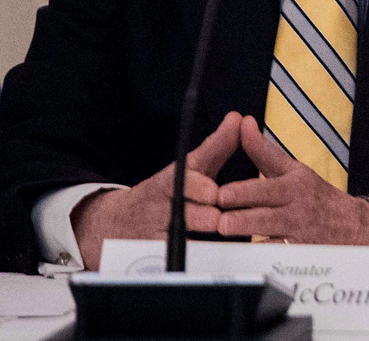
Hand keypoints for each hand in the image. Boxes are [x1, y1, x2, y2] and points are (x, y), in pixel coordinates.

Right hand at [72, 112, 241, 269]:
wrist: (117, 223)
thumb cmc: (168, 192)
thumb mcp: (191, 167)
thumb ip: (217, 146)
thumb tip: (239, 118)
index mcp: (173, 181)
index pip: (183, 180)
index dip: (197, 186)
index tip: (212, 191)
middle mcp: (163, 206)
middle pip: (184, 213)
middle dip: (204, 216)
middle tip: (221, 219)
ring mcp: (155, 232)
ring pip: (178, 239)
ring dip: (199, 241)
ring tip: (218, 242)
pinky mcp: (153, 257)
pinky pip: (171, 262)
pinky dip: (187, 264)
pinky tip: (205, 264)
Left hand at [214, 114, 368, 244]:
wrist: (352, 225)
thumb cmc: (315, 195)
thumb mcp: (294, 169)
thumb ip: (264, 151)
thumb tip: (244, 124)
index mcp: (294, 185)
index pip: (264, 189)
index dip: (240, 193)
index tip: (220, 194)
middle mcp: (296, 210)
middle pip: (262, 216)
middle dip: (238, 219)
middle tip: (218, 220)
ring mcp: (296, 234)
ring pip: (267, 239)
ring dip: (245, 239)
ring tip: (224, 236)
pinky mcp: (296, 255)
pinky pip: (273, 257)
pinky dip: (257, 257)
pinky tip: (240, 255)